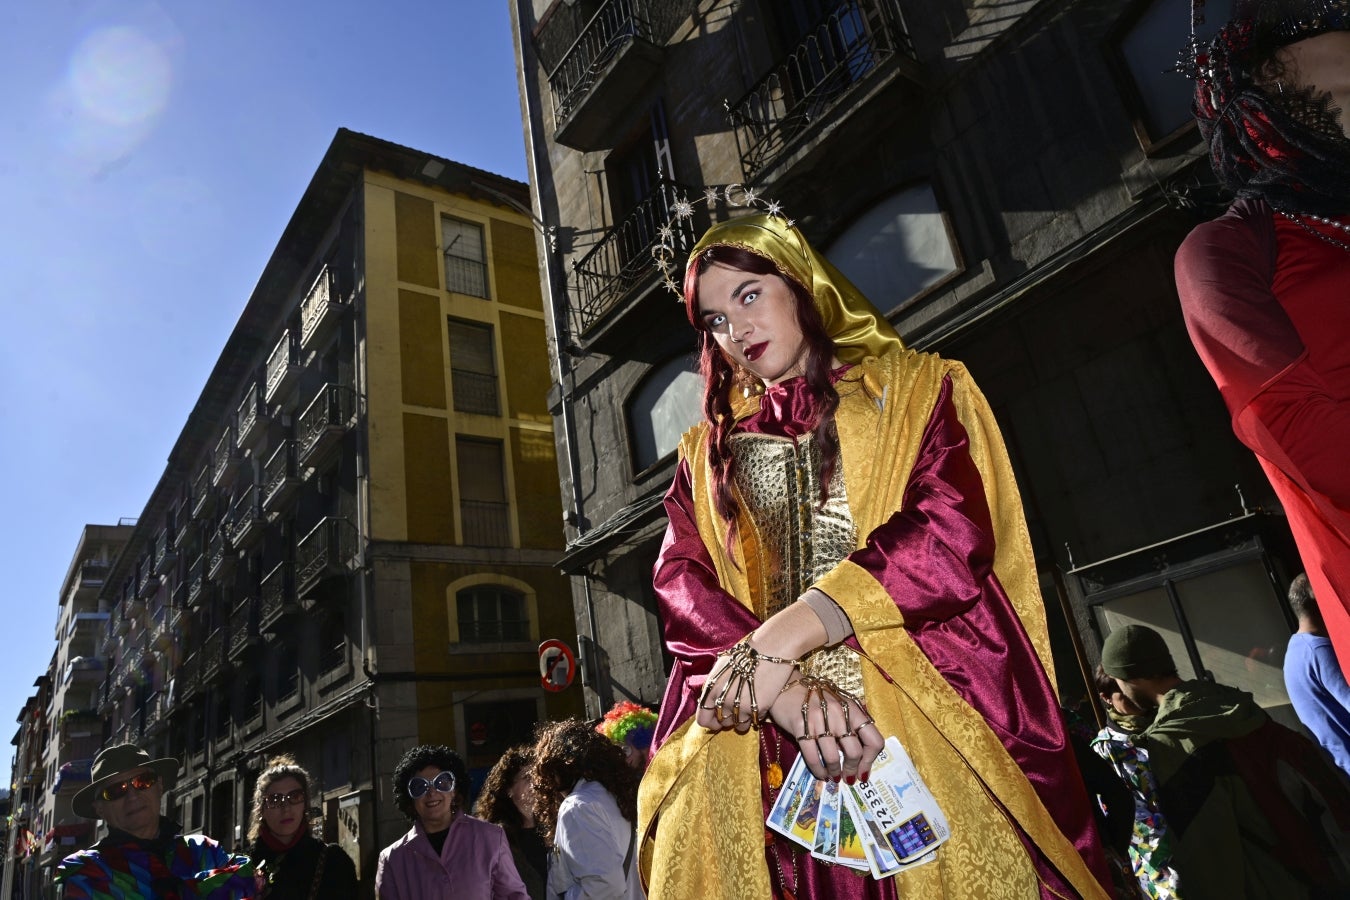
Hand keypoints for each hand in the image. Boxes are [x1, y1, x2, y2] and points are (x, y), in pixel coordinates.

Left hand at [696, 638, 796, 733]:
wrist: (769, 649)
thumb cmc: (745, 653)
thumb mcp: (721, 666)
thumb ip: (715, 685)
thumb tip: (712, 698)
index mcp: (711, 688)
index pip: (702, 718)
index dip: (709, 721)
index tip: (715, 720)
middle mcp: (722, 699)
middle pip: (720, 722)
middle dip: (726, 719)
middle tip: (734, 711)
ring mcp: (739, 705)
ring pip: (737, 726)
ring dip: (741, 720)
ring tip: (747, 709)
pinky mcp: (757, 708)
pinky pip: (752, 722)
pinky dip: (754, 718)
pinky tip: (757, 706)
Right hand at [766, 676, 883, 781]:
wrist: (787, 686)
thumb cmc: (817, 699)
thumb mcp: (840, 706)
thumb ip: (852, 725)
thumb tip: (861, 757)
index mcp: (852, 709)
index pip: (873, 740)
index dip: (870, 760)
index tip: (863, 771)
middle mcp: (838, 713)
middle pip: (854, 751)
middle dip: (852, 769)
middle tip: (847, 777)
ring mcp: (819, 719)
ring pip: (833, 757)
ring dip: (834, 772)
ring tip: (833, 776)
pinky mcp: (800, 726)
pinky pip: (813, 756)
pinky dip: (818, 769)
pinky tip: (820, 773)